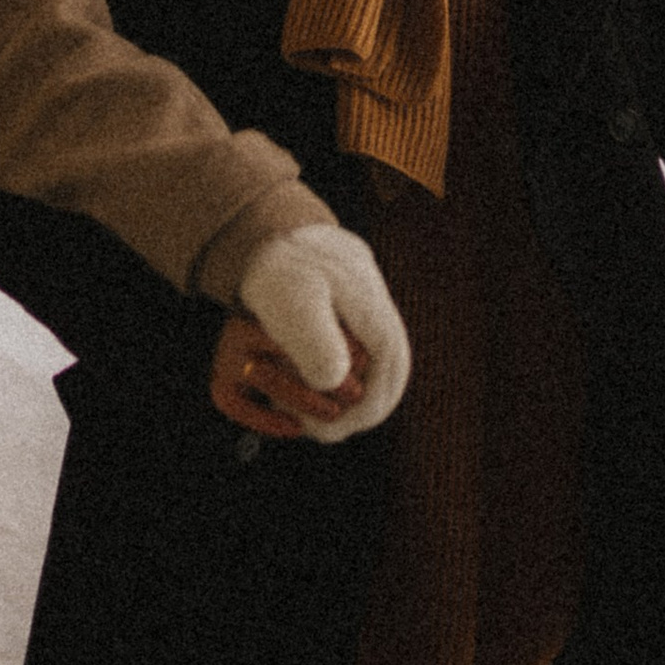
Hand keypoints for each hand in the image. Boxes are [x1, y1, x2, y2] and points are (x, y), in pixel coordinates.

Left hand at [236, 226, 410, 441]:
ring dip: (352, 400)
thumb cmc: (280, 268)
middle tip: (322, 432)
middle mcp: (381, 315)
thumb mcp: (291, 303)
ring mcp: (370, 315)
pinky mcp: (355, 318)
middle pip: (390, 377)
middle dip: (360, 413)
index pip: (390, 375)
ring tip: (315, 418)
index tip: (330, 431)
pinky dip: (343, 383)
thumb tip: (335, 385)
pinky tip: (314, 393)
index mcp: (374, 313)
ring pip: (378, 371)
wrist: (274, 231)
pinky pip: (361, 360)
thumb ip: (316, 344)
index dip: (364, 411)